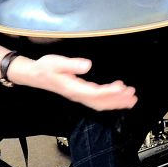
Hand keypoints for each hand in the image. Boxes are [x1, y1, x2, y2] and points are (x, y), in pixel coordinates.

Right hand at [11, 54, 135, 110]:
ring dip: (116, 101)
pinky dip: (109, 98)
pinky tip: (117, 92)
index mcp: (73, 89)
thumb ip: (73, 64)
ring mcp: (79, 95)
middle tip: (133, 96)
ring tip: (130, 98)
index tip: (122, 87)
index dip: (110, 92)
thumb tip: (88, 65)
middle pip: (101, 102)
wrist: (34, 75)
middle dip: (118, 100)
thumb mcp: (57, 62)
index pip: (95, 94)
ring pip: (100, 103)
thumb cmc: (45, 68)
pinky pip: (97, 100)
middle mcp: (78, 95)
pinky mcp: (80, 93)